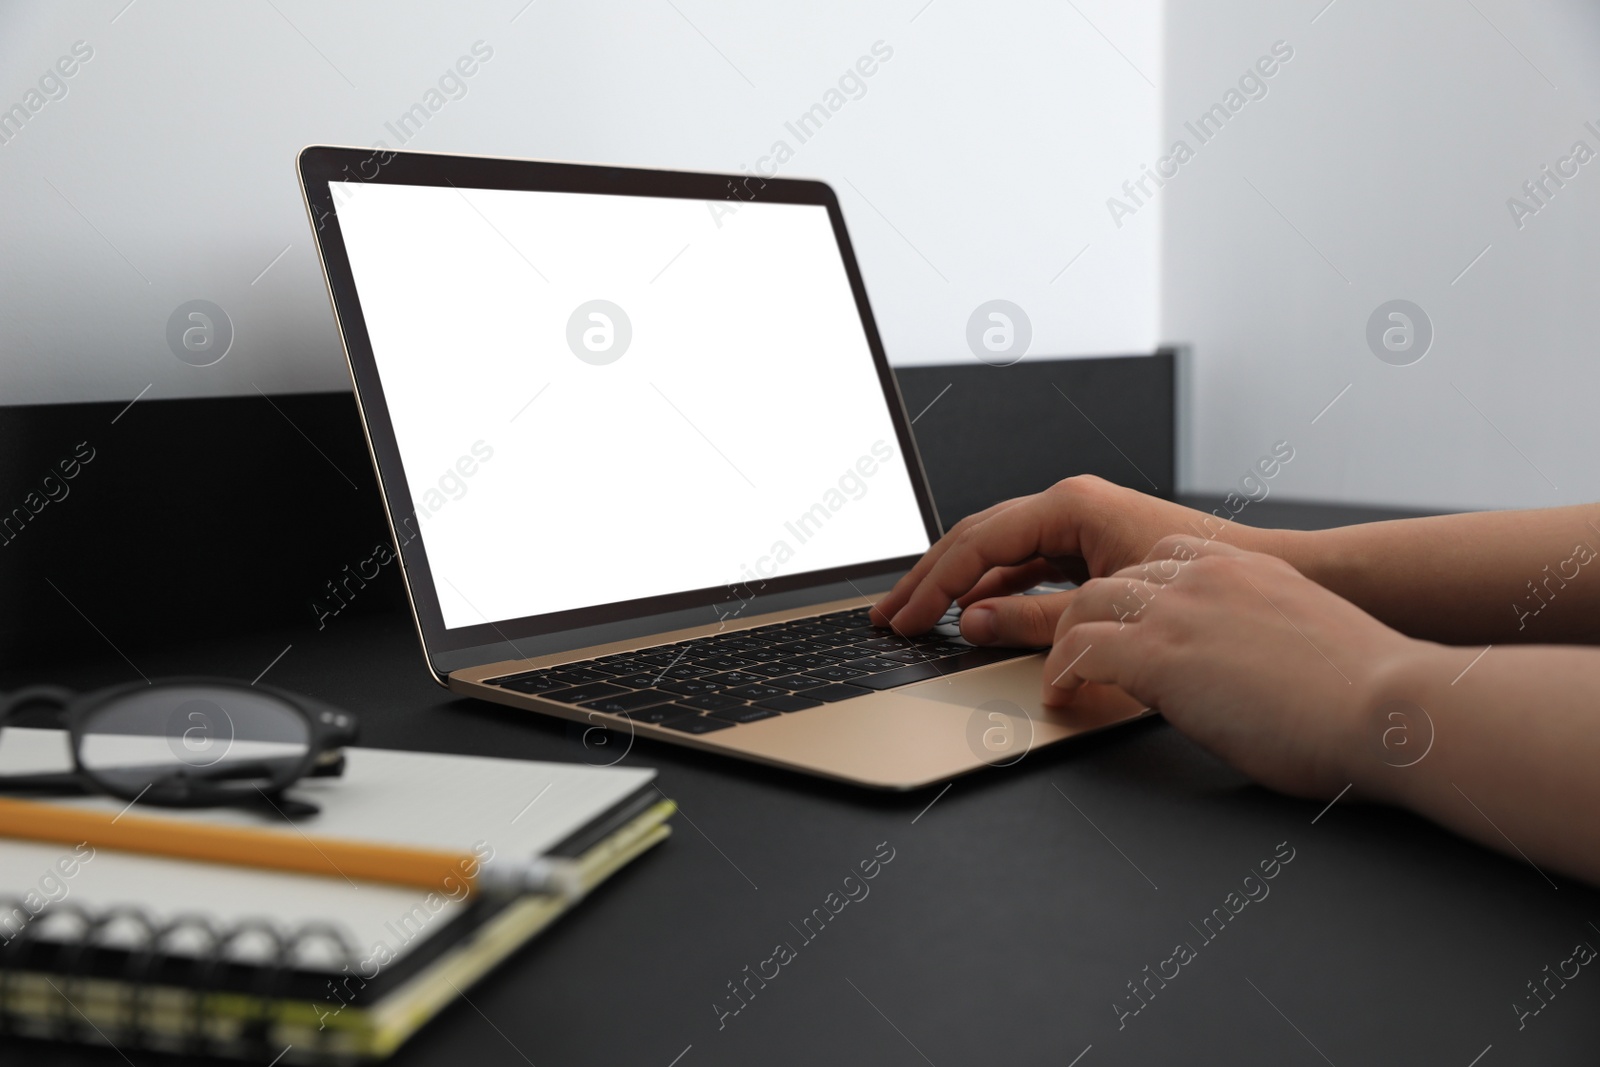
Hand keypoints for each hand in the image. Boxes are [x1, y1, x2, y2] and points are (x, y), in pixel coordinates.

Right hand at [872, 476, 1277, 642]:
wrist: (1292, 582)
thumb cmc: (1216, 580)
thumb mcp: (1110, 604)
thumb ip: (1037, 616)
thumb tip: (973, 623)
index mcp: (1073, 504)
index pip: (976, 543)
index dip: (932, 585)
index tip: (903, 621)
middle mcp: (1075, 506)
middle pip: (978, 541)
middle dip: (929, 581)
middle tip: (889, 617)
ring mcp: (1086, 525)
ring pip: (1001, 554)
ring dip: (960, 587)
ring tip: (922, 619)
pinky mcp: (1098, 549)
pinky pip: (1031, 567)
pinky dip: (999, 592)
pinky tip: (979, 618)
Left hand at [1042, 536, 1419, 798]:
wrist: (1390, 707)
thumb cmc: (1369, 697)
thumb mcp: (1310, 643)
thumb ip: (1265, 639)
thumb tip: (1247, 673)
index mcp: (1251, 570)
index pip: (1166, 558)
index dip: (1135, 592)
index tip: (1121, 620)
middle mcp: (1210, 577)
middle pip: (1117, 578)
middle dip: (1088, 613)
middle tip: (1071, 649)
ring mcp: (1180, 611)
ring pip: (1085, 604)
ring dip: (1062, 642)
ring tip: (1058, 675)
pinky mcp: (1158, 655)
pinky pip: (1079, 650)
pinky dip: (1061, 673)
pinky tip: (1063, 697)